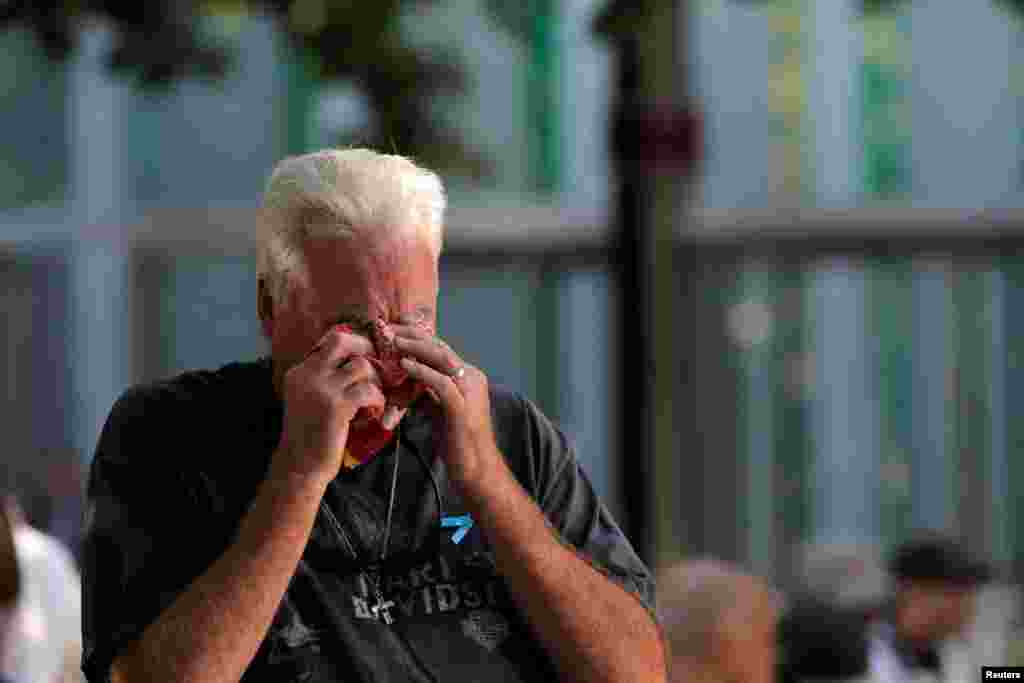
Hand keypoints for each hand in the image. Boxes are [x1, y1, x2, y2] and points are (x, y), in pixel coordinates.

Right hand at [275, 327, 386, 482]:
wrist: (300, 465)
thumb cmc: (309, 435)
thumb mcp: (308, 399)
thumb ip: (323, 378)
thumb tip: (356, 360)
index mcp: (300, 371)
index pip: (329, 340)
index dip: (354, 342)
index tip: (368, 354)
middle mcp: (308, 374)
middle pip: (342, 340)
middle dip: (366, 347)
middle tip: (378, 363)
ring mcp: (322, 389)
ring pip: (361, 365)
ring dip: (375, 379)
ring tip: (375, 395)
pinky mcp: (337, 406)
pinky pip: (368, 390)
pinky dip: (378, 399)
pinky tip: (375, 410)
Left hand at [392, 326, 499, 492]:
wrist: (476, 469)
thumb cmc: (457, 442)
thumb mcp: (439, 409)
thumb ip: (427, 392)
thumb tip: (405, 379)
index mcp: (468, 377)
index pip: (441, 348)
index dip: (417, 337)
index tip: (393, 329)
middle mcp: (472, 378)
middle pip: (441, 347)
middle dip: (413, 335)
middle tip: (388, 327)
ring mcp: (469, 392)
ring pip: (442, 358)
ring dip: (416, 347)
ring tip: (393, 340)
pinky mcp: (462, 407)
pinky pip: (440, 382)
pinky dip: (421, 371)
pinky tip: (404, 365)